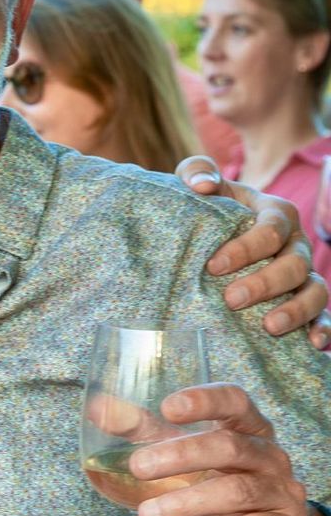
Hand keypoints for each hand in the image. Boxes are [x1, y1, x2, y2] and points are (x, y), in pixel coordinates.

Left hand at [130, 384, 319, 515]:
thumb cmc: (221, 484)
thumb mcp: (187, 455)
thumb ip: (146, 431)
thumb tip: (97, 408)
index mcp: (248, 428)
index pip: (235, 401)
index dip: (205, 399)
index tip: (167, 407)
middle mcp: (270, 455)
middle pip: (229, 446)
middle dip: (180, 455)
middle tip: (138, 467)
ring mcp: (282, 492)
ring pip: (236, 491)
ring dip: (185, 502)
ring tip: (147, 513)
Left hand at [176, 156, 330, 347]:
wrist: (210, 232)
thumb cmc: (207, 206)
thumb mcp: (198, 182)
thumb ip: (197, 172)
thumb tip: (202, 186)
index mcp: (276, 213)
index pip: (271, 229)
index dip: (246, 248)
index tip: (213, 266)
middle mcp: (296, 244)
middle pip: (295, 263)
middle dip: (265, 283)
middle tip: (230, 299)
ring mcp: (304, 273)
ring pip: (315, 291)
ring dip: (296, 310)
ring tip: (269, 327)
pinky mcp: (304, 301)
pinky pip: (324, 316)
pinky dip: (323, 329)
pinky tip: (312, 344)